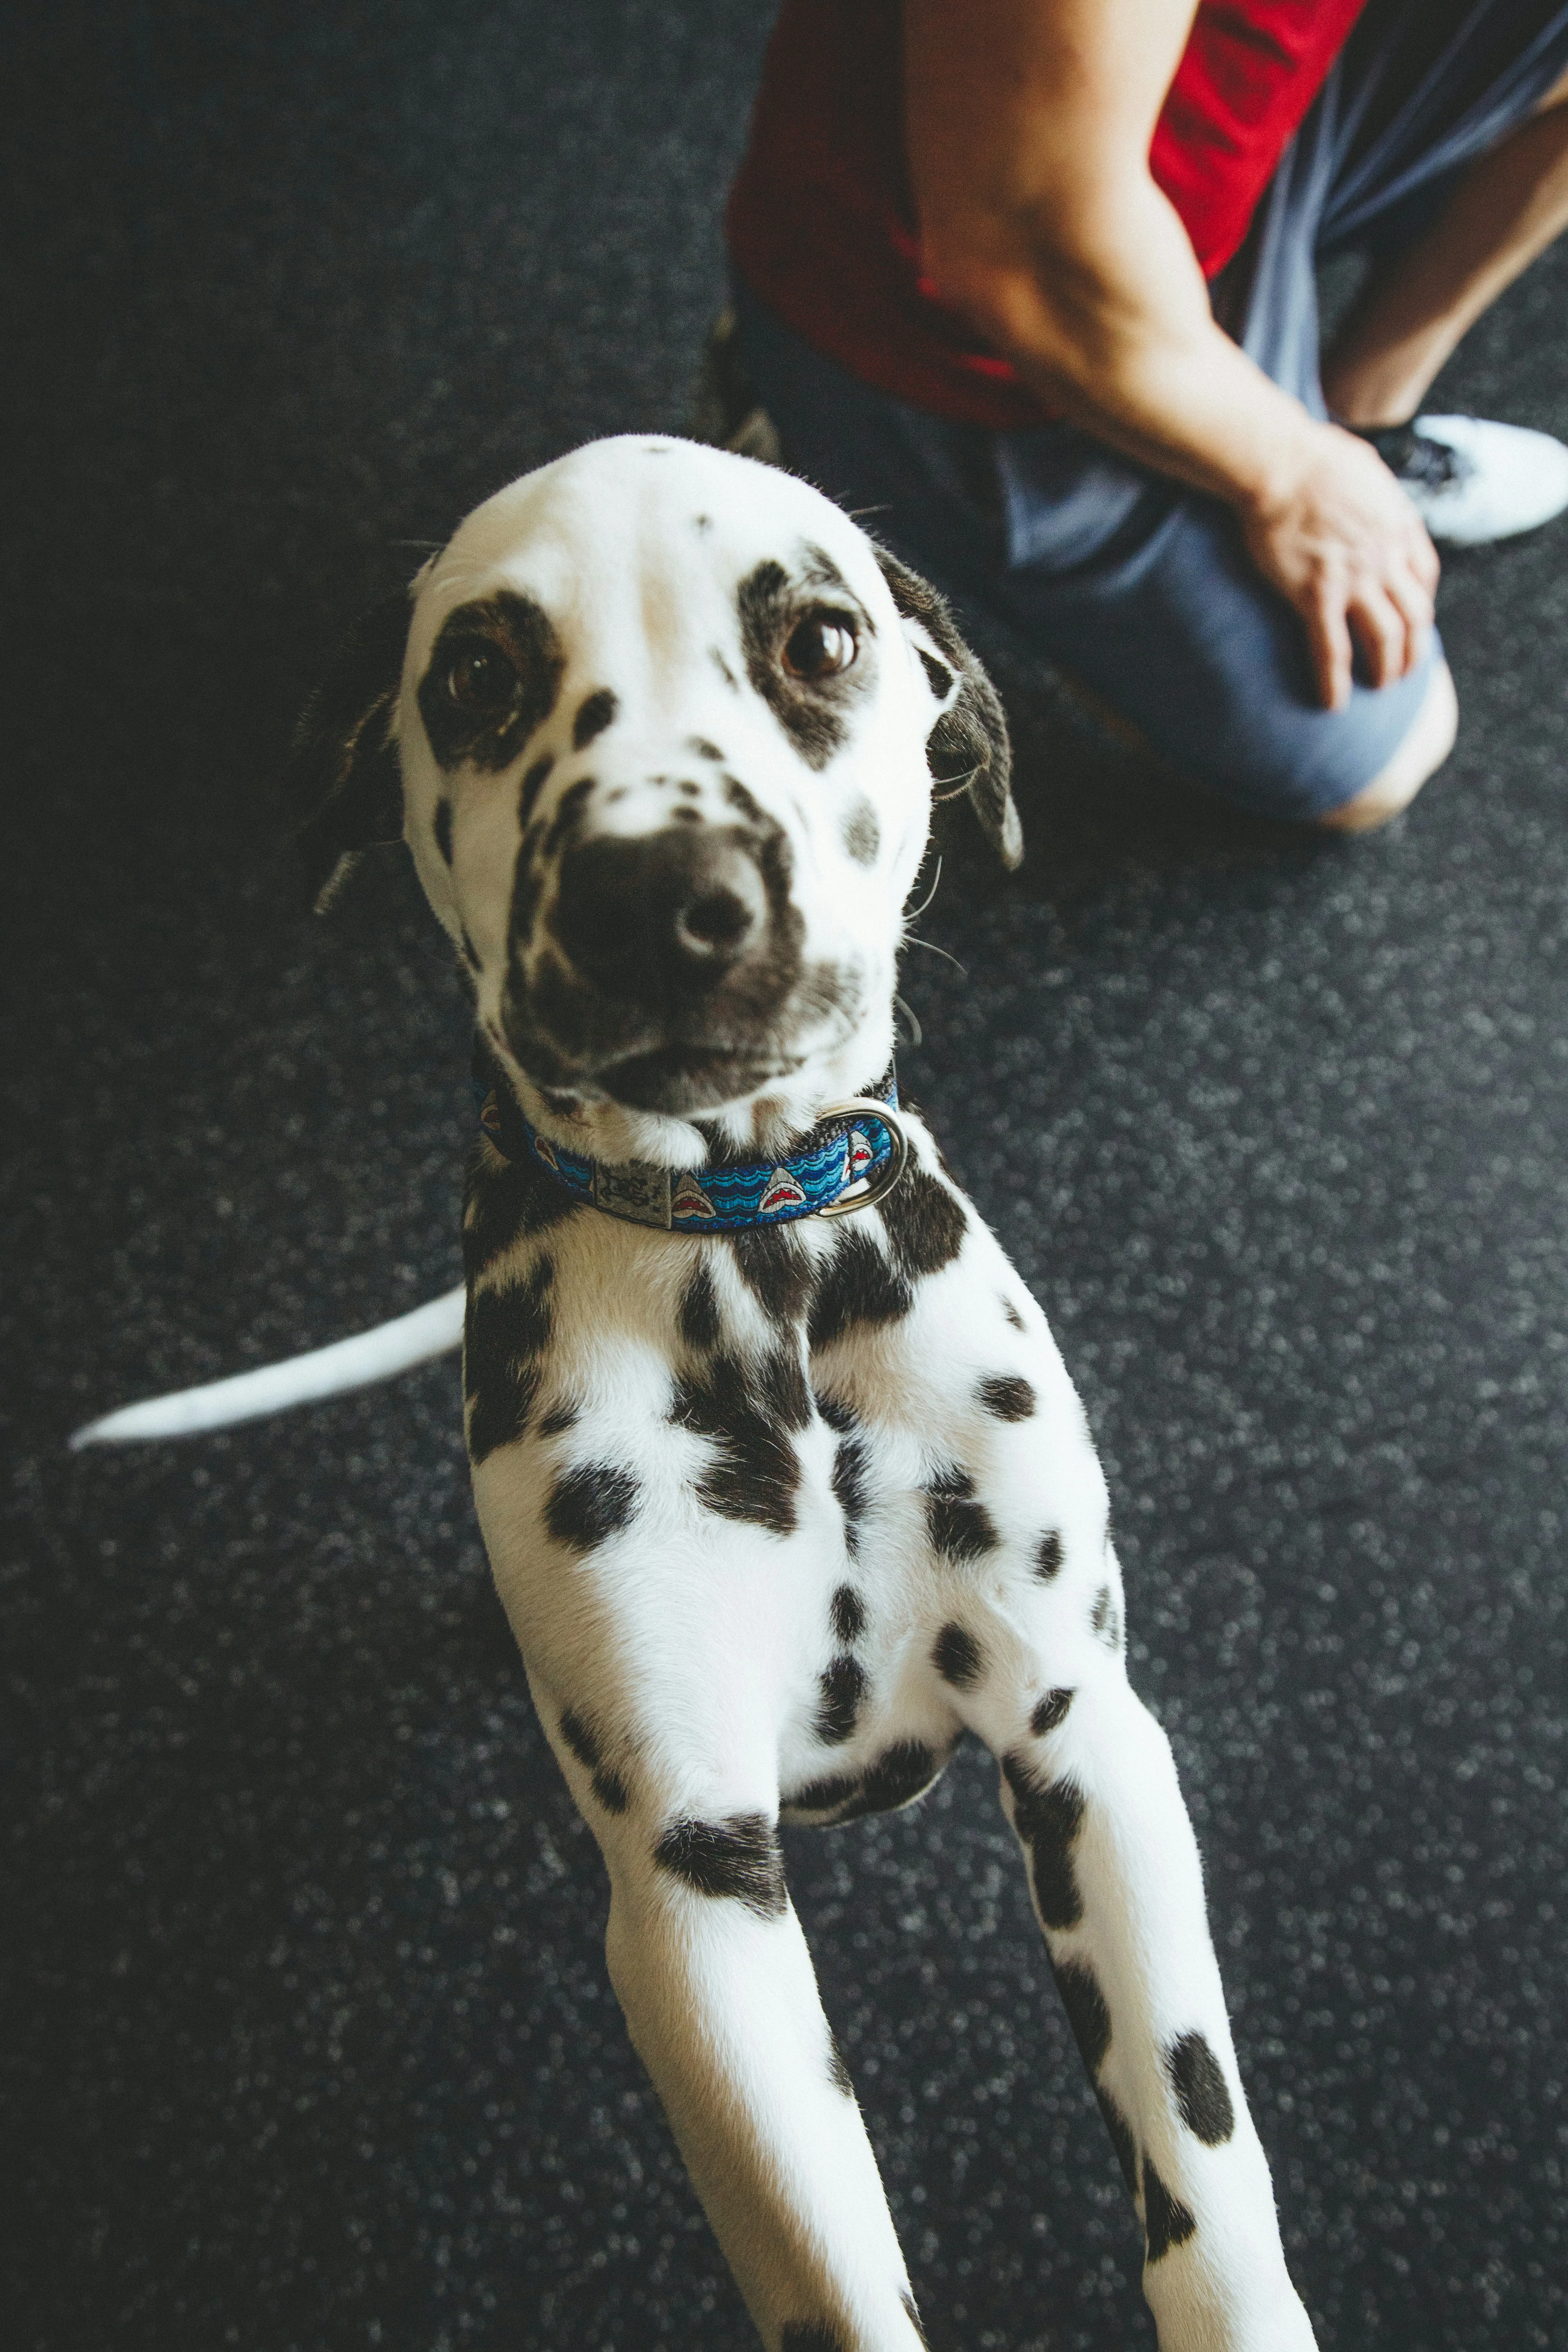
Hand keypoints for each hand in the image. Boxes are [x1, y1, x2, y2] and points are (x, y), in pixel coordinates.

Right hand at [1238, 422, 1439, 709]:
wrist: (1277, 460)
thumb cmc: (1310, 453)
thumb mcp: (1363, 466)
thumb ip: (1374, 489)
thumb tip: (1365, 491)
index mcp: (1397, 524)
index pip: (1424, 576)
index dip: (1420, 604)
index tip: (1409, 621)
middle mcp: (1384, 556)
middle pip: (1415, 616)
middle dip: (1415, 650)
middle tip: (1402, 671)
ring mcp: (1353, 578)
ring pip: (1386, 638)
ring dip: (1387, 670)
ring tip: (1377, 688)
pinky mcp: (1316, 595)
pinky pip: (1332, 651)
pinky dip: (1335, 683)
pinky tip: (1332, 704)